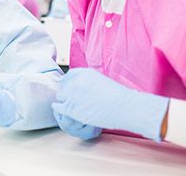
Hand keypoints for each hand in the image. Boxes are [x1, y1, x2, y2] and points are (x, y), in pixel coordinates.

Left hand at [52, 68, 168, 140]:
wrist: (125, 107)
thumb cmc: (116, 96)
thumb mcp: (99, 80)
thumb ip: (84, 81)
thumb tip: (73, 87)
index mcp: (82, 73)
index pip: (67, 77)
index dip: (69, 85)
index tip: (73, 91)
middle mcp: (75, 82)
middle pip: (63, 87)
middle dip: (67, 94)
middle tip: (76, 102)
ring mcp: (72, 95)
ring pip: (61, 98)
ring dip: (66, 103)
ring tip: (77, 108)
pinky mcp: (72, 109)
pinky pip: (60, 108)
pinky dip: (63, 111)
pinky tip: (71, 113)